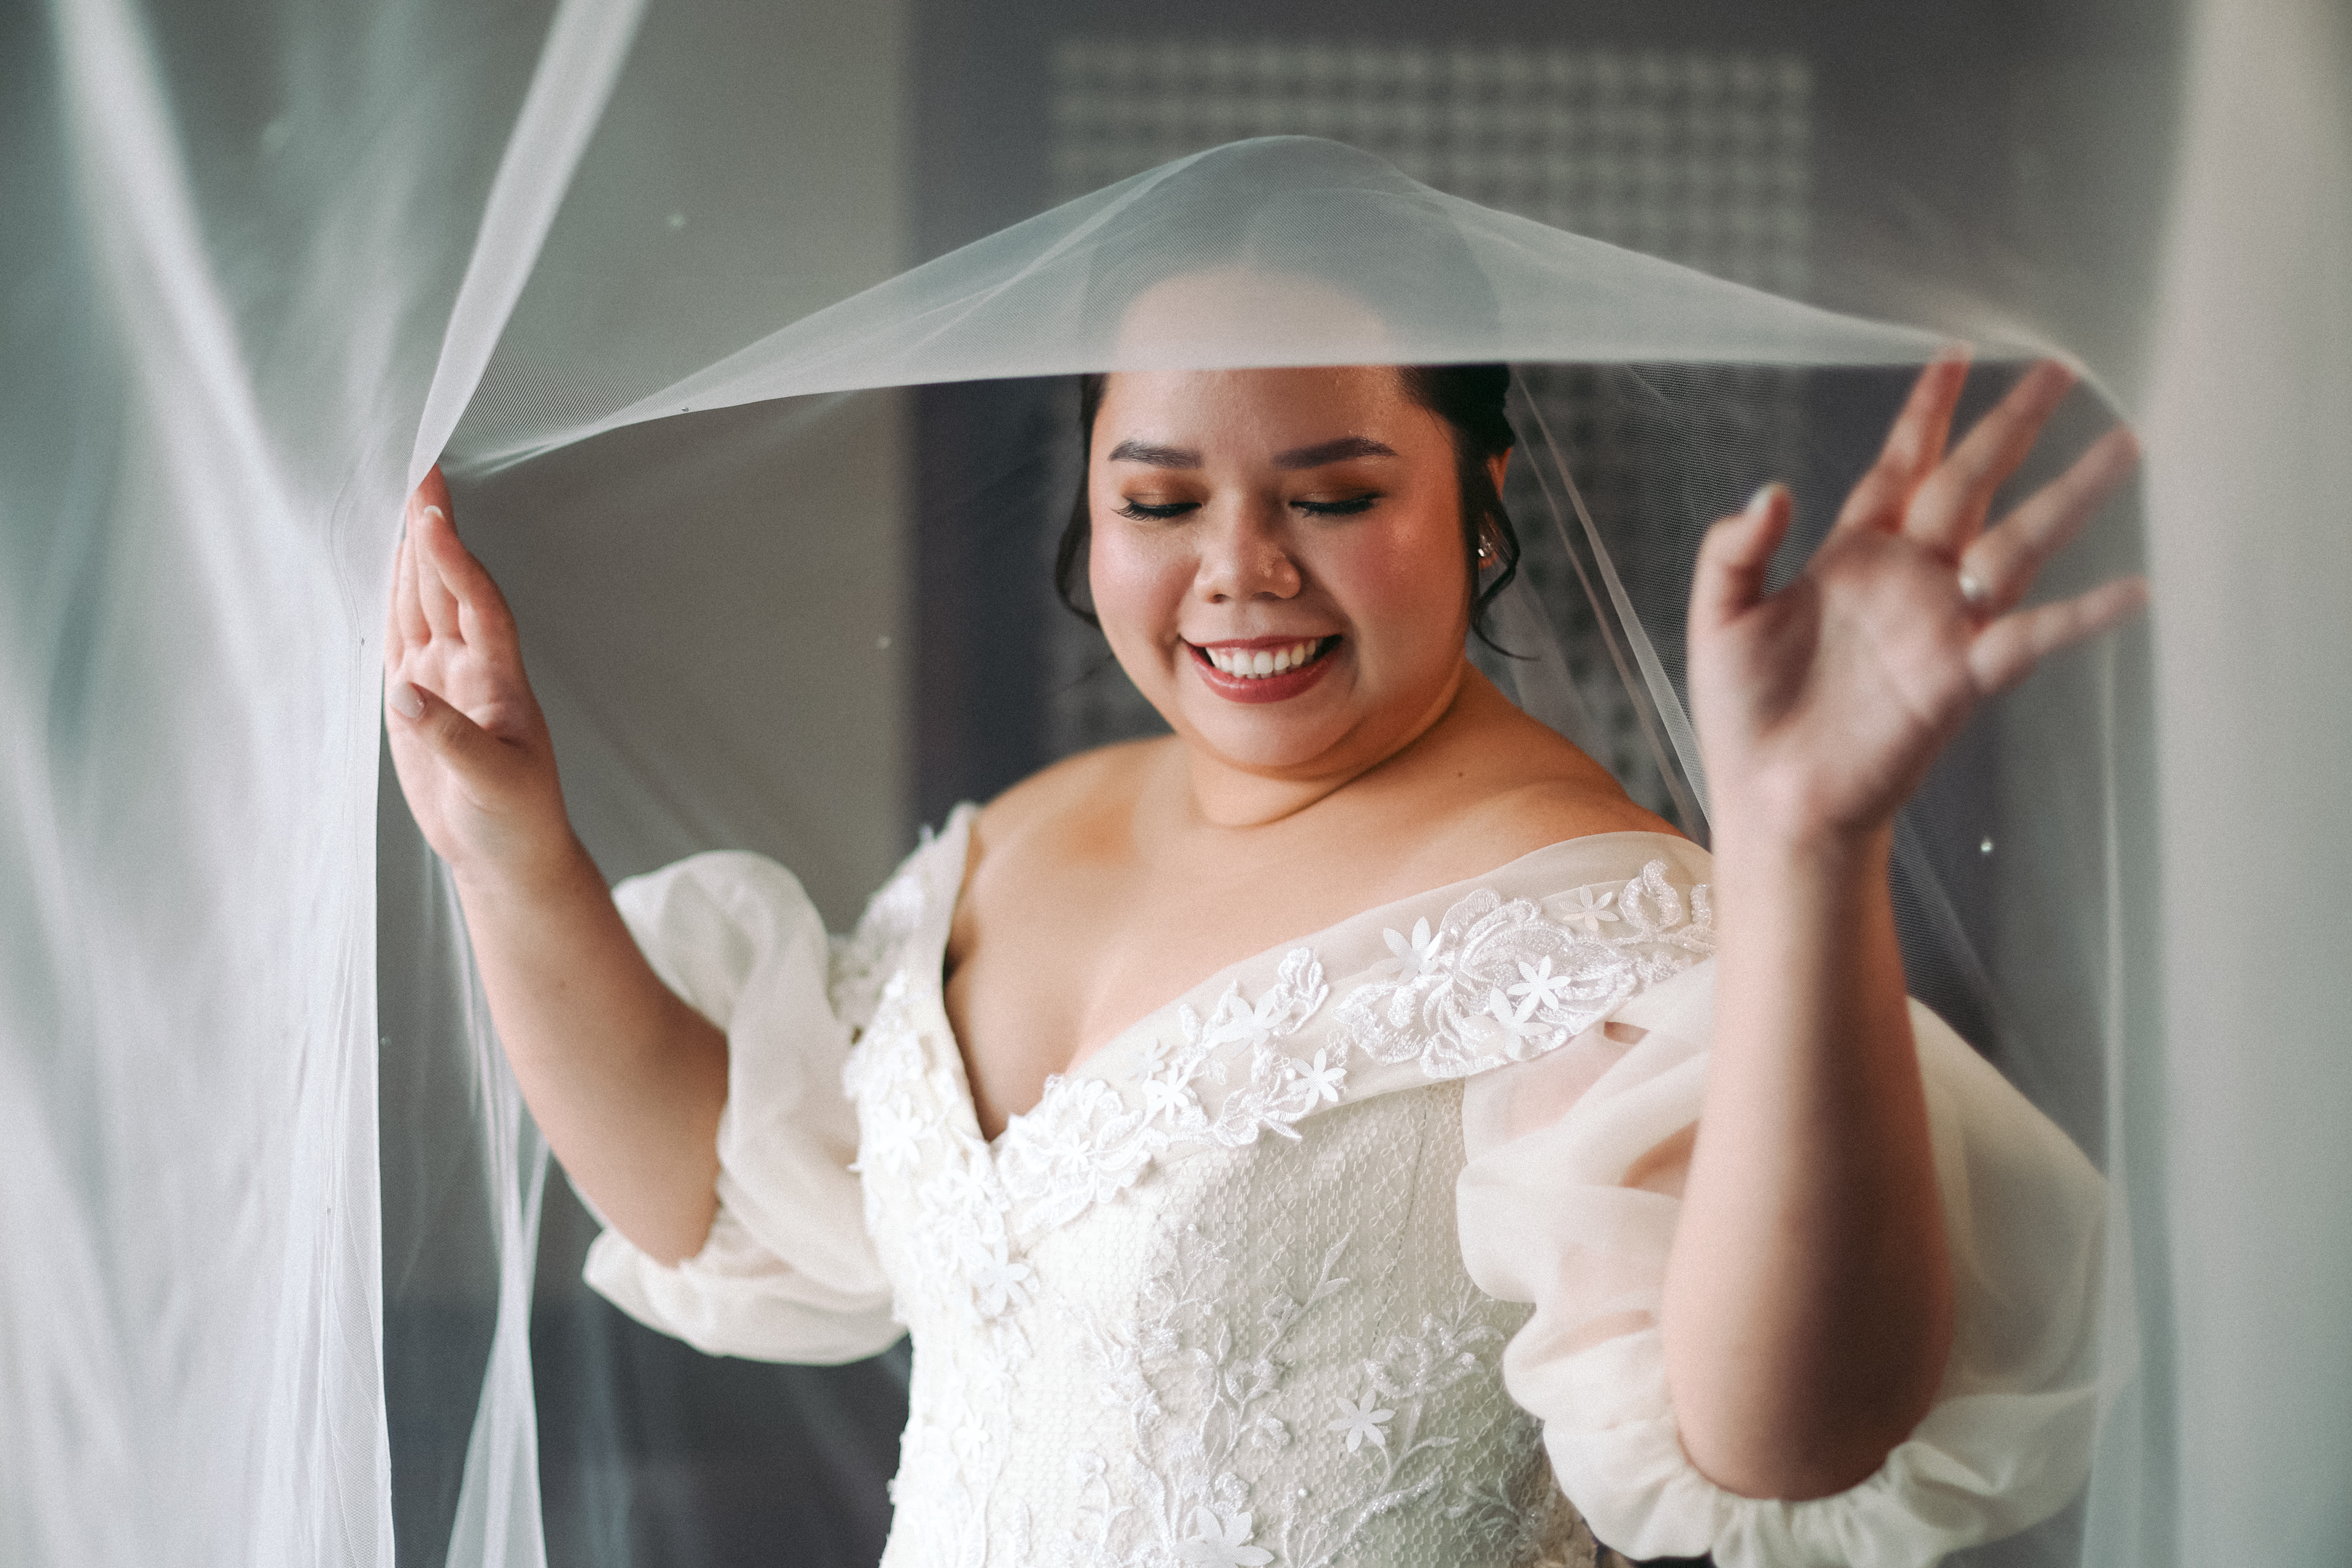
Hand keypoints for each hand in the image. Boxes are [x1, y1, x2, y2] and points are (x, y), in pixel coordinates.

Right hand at [384, 468, 573, 884]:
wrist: (508, 854)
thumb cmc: (516, 820)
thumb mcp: (492, 784)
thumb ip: (450, 739)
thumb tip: (404, 693)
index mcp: (499, 679)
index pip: (477, 604)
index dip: (454, 561)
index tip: (432, 519)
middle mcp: (472, 668)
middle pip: (449, 586)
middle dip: (433, 532)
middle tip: (419, 473)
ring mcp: (444, 680)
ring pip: (424, 604)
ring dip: (411, 556)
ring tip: (400, 501)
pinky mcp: (416, 700)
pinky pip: (401, 636)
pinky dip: (391, 599)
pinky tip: (384, 567)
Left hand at [1688, 356, 2146, 846]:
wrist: (1770, 799)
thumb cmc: (1745, 716)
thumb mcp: (1718, 617)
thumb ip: (1734, 549)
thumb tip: (1771, 490)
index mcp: (1852, 556)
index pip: (1898, 465)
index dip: (1925, 412)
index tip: (1957, 356)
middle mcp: (1907, 579)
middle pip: (1970, 483)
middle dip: (2011, 427)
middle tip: (2060, 370)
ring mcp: (1939, 625)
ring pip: (2017, 543)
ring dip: (2069, 497)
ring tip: (2123, 446)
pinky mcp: (1958, 679)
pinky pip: (2029, 638)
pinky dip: (2079, 617)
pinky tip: (2131, 590)